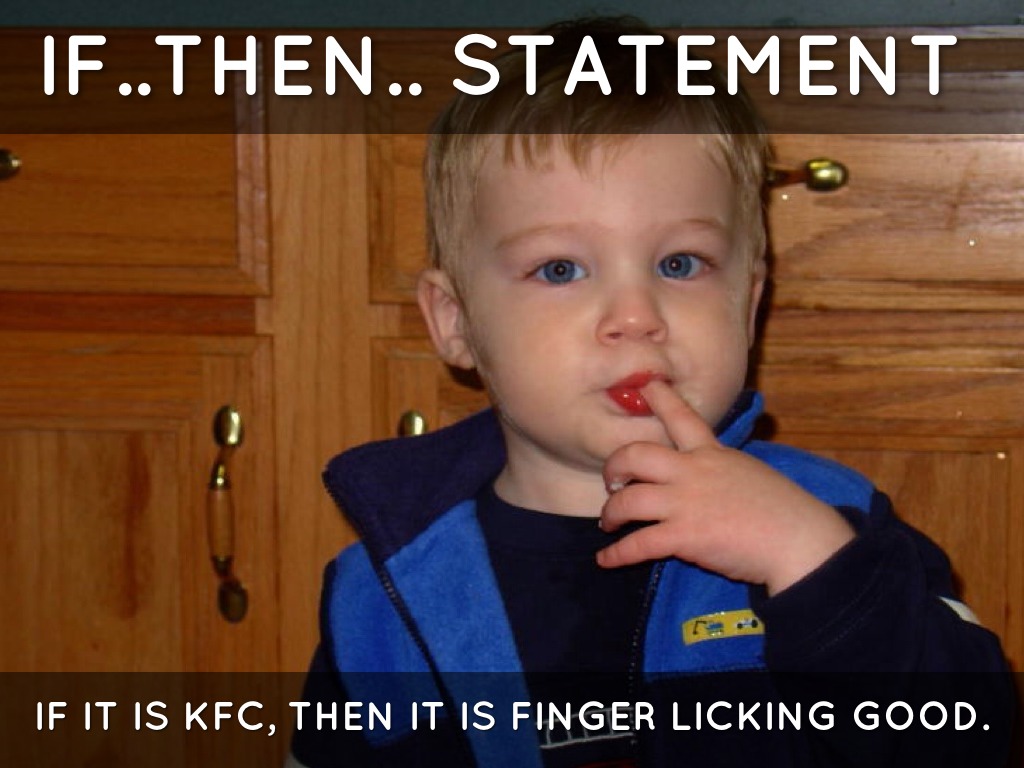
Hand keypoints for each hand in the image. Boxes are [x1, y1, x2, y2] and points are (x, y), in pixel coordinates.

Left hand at [597, 381, 854, 594]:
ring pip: (628, 500)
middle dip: (615, 466)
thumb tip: (707, 477)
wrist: (799, 540)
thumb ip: (721, 469)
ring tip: (608, 523)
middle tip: (612, 481)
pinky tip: (606, 559)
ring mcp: (686, 503)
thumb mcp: (750, 473)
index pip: (682, 417)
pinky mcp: (684, 536)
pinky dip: (617, 554)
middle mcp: (693, 471)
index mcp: (713, 453)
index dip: (659, 398)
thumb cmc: (784, 510)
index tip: (645, 386)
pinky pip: (638, 544)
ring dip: (611, 513)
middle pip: (635, 454)